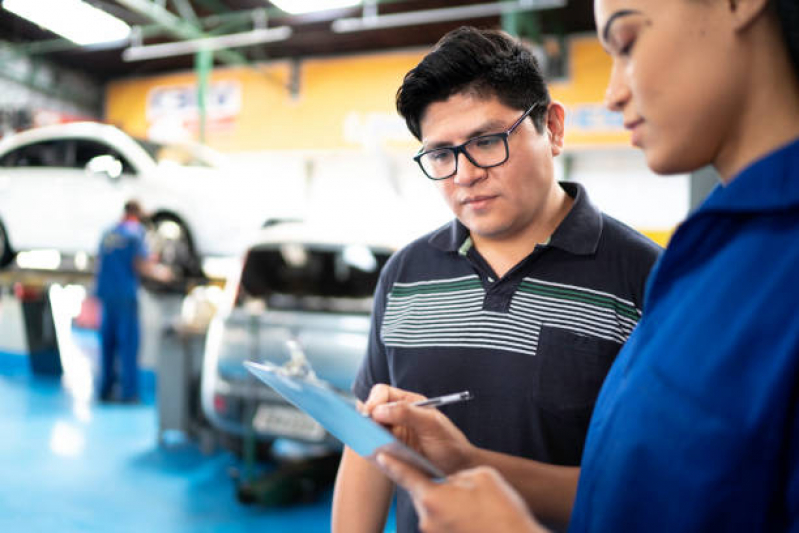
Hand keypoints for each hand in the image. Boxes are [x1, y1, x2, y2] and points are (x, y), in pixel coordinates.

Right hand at [362, 384, 475, 473]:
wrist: (457, 469)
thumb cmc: (450, 444)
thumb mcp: (431, 424)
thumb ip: (407, 413)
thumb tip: (378, 410)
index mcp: (409, 402)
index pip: (382, 393)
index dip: (374, 400)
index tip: (370, 413)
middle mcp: (399, 415)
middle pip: (372, 409)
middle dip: (367, 417)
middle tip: (366, 428)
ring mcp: (394, 433)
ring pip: (371, 427)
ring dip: (367, 432)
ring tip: (369, 439)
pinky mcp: (391, 450)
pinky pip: (374, 444)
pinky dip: (371, 446)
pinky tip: (373, 449)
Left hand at [376, 453, 547, 532]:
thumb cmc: (501, 510)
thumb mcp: (480, 477)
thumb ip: (456, 475)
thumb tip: (450, 482)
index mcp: (432, 496)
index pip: (404, 474)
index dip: (391, 462)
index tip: (378, 454)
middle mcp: (428, 517)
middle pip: (421, 493)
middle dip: (434, 486)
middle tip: (458, 487)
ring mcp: (434, 532)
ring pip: (433, 509)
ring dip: (446, 503)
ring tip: (472, 506)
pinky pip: (442, 522)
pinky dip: (452, 516)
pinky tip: (472, 517)